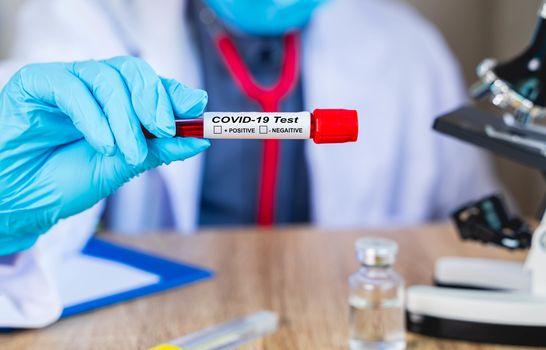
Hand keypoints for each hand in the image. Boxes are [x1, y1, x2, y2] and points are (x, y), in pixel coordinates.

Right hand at [0, 56, 209, 254]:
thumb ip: (158, 149)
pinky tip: (102, 145)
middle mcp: (94, 89)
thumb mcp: (122, 167)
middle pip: (133, 71)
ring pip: (106, 78)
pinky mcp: (36, 84)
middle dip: (154, 99)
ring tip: (127, 152)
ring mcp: (66, 83)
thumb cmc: (65, 183)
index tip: (197, 106)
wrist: (20, 202)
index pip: (150, 86)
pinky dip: (93, 117)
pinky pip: (71, 88)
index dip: (174, 93)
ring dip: (124, 117)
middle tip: (164, 130)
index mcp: (116, 104)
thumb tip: (199, 139)